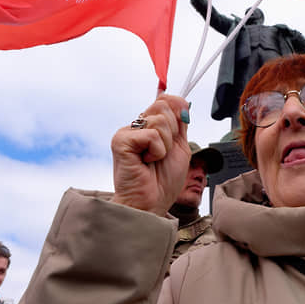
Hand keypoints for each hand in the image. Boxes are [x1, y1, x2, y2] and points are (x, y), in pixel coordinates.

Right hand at [110, 94, 190, 215]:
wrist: (151, 203)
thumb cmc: (163, 181)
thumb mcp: (179, 147)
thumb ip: (180, 124)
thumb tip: (184, 103)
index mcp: (149, 126)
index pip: (164, 99)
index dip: (178, 104)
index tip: (184, 119)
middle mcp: (136, 126)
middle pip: (163, 105)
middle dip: (173, 131)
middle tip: (163, 152)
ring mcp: (127, 132)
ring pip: (160, 120)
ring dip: (165, 145)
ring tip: (153, 160)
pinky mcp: (120, 140)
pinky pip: (151, 135)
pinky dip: (157, 151)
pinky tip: (145, 162)